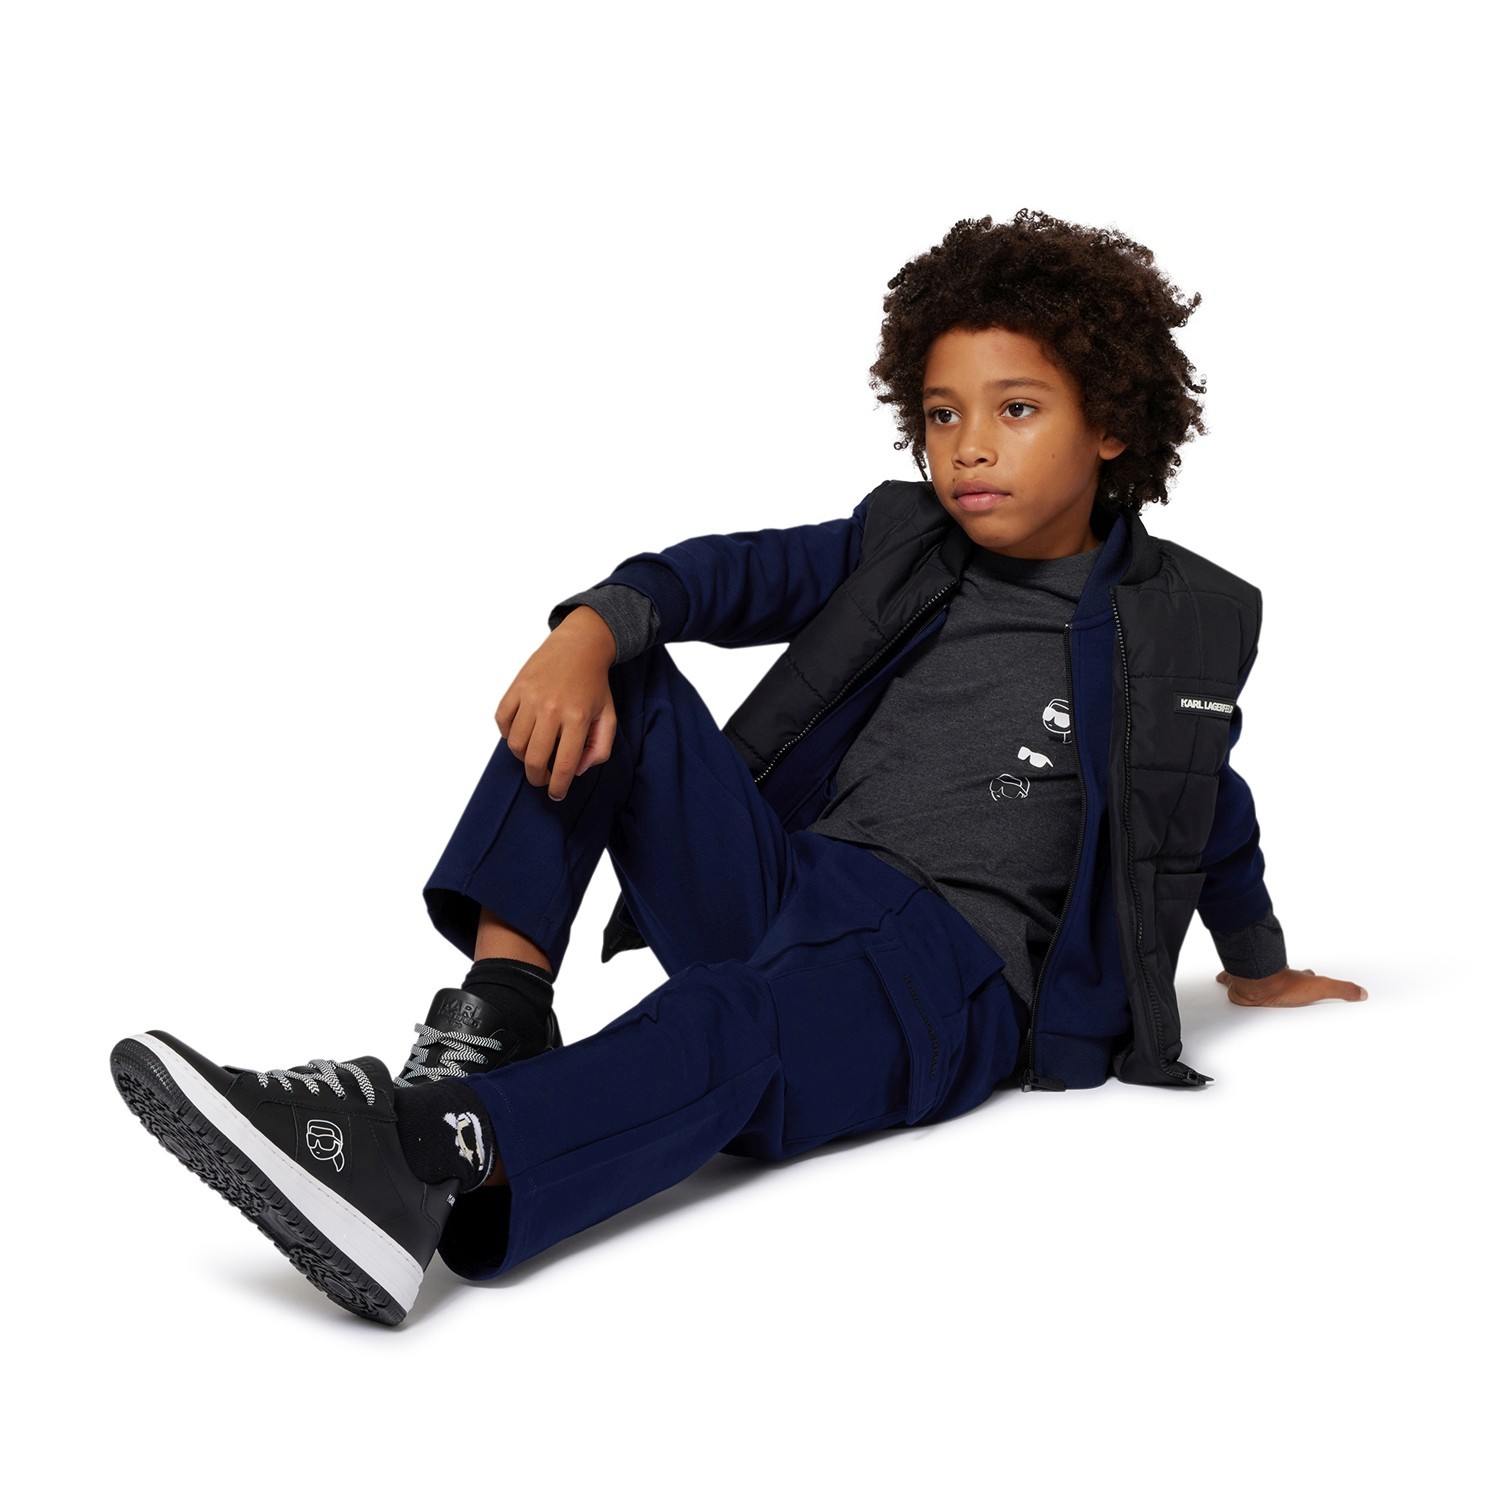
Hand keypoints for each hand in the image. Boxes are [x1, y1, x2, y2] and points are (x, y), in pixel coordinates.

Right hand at [495, 607, 618, 801]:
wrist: (579, 646)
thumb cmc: (594, 685)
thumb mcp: (609, 717)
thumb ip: (599, 748)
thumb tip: (576, 770)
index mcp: (577, 718)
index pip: (563, 766)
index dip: (558, 788)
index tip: (556, 795)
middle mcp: (551, 709)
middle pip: (533, 760)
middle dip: (537, 778)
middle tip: (542, 779)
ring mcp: (530, 698)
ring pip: (515, 744)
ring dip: (522, 757)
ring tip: (534, 754)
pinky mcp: (516, 688)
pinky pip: (502, 721)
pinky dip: (507, 733)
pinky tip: (521, 733)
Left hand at [1218, 966, 1368, 1006]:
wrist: (1258, 983)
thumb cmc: (1285, 985)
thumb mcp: (1321, 988)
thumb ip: (1343, 990)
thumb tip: (1363, 992)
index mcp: (1296, 978)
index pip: (1307, 977)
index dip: (1309, 977)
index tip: (1310, 976)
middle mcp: (1276, 977)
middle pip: (1281, 976)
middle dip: (1282, 978)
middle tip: (1282, 982)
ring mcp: (1258, 980)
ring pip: (1256, 977)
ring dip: (1254, 978)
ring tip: (1253, 984)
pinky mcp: (1241, 986)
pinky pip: (1231, 980)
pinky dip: (1226, 979)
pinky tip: (1221, 980)